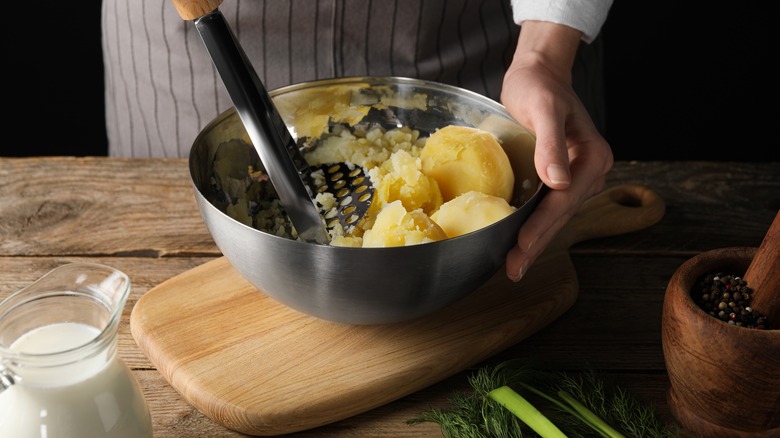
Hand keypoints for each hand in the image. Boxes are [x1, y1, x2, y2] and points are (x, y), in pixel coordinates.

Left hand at [501, 21, 613, 281]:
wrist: (538, 72)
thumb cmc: (538, 86)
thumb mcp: (543, 109)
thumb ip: (551, 144)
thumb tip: (558, 182)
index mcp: (592, 158)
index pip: (563, 201)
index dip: (540, 226)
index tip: (521, 247)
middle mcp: (590, 172)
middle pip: (560, 215)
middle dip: (536, 243)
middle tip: (513, 270)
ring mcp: (577, 176)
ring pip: (554, 216)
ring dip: (534, 241)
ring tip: (514, 265)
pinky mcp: (560, 177)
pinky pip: (547, 207)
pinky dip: (532, 225)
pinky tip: (517, 241)